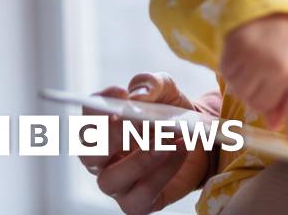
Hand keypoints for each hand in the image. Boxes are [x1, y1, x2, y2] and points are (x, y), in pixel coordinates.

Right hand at [79, 72, 211, 214]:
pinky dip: (162, 173)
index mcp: (102, 127)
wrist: (201, 141)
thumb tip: (137, 95)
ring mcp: (118, 183)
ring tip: (168, 142)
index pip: (87, 118)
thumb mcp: (167, 91)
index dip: (97, 107)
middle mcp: (102, 158)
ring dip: (141, 159)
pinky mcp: (137, 202)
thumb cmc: (172, 114)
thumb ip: (152, 84)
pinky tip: (179, 152)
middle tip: (137, 121)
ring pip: (111, 179)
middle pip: (89, 153)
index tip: (119, 94)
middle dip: (111, 137)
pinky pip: (141, 195)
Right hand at [220, 13, 287, 153]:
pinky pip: (230, 84)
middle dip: (265, 96)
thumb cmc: (287, 45)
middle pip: (263, 106)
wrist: (266, 11)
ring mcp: (252, 62)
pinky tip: (246, 60)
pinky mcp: (231, 58)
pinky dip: (236, 77)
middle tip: (270, 73)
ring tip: (259, 64)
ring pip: (245, 97)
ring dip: (249, 87)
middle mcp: (277, 68)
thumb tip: (276, 125)